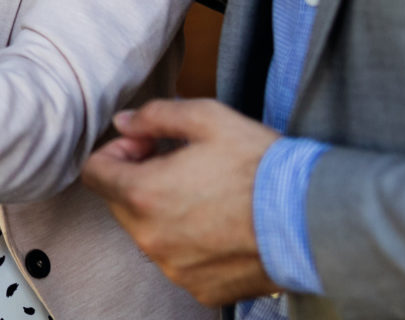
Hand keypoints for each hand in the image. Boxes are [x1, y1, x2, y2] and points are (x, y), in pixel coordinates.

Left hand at [81, 98, 280, 306]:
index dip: (116, 151)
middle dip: (139, 179)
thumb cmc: (260, 165)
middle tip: (180, 162)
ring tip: (206, 193)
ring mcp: (175, 269)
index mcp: (143, 194)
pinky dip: (189, 242)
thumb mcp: (207, 118)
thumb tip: (125, 122)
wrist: (310, 218)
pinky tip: (222, 224)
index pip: (94, 173)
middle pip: (120, 204)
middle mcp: (150, 239)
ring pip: (149, 234)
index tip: (147, 144)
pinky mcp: (201, 289)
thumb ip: (155, 116)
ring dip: (164, 212)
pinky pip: (178, 261)